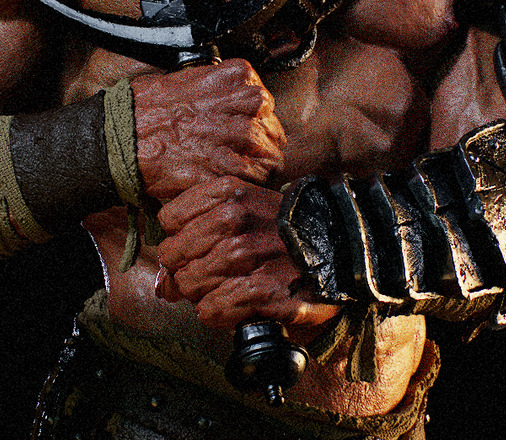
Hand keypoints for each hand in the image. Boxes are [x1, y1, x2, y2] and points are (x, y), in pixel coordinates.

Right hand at [132, 59, 285, 201]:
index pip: (264, 98)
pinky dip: (248, 182)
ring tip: (243, 168)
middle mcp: (237, 104)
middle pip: (272, 126)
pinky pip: (253, 177)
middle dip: (264, 141)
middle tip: (248, 151)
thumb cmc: (144, 108)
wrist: (116, 137)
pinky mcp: (220, 168)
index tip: (247, 125)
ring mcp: (230, 137)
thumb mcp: (183, 79)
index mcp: (231, 78)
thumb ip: (218, 85)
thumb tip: (237, 94)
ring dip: (260, 163)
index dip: (258, 117)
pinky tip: (232, 180)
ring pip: (269, 152)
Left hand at [156, 176, 339, 327]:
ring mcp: (247, 255)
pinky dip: (219, 313)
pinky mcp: (260, 290)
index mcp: (229, 192)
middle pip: (173, 255)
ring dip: (204, 293)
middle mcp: (234, 219)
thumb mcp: (246, 211)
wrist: (341, 248)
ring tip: (231, 287)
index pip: (169, 219)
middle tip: (215, 272)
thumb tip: (163, 282)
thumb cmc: (286, 231)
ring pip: (189, 285)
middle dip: (188, 269)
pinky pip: (210, 310)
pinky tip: (238, 304)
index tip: (202, 244)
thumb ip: (198, 234)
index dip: (182, 237)